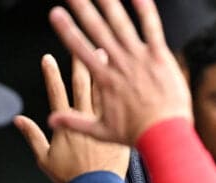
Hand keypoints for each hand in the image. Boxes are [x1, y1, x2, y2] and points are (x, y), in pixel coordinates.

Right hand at [16, 54, 129, 182]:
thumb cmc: (71, 178)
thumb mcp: (44, 158)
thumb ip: (32, 135)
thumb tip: (17, 119)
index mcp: (65, 124)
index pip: (55, 92)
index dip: (51, 75)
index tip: (47, 58)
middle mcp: (84, 118)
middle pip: (81, 84)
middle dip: (79, 62)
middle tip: (79, 43)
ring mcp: (104, 123)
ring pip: (103, 91)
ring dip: (102, 71)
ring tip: (103, 53)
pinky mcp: (119, 129)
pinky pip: (122, 106)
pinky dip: (122, 91)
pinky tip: (125, 79)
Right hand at [48, 0, 191, 144]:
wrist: (164, 135)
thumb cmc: (136, 134)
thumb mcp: (101, 131)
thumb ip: (74, 122)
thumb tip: (51, 120)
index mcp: (105, 79)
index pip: (80, 49)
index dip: (66, 30)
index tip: (55, 14)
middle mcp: (120, 64)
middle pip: (97, 30)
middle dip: (83, 8)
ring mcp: (140, 58)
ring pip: (122, 24)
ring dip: (109, 3)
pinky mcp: (160, 57)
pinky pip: (152, 29)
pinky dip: (145, 11)